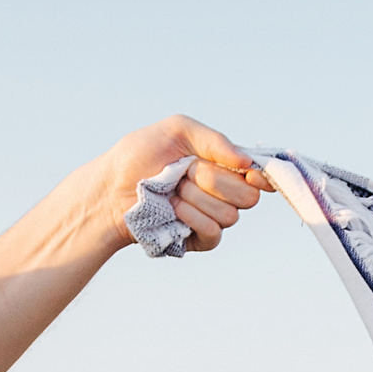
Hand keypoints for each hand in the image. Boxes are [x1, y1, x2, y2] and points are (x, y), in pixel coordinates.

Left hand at [101, 115, 272, 252]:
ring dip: (197, 199)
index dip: (261, 175)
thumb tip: (248, 162)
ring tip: (172, 191)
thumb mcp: (177, 131)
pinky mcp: (200, 240)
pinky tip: (173, 209)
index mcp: (220, 165)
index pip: (258, 174)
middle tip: (186, 173)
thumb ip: (215, 140)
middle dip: (216, 181)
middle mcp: (222, 193)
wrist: (110, 189)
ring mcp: (212, 217)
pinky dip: (193, 218)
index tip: (250, 172)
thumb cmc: (138, 156)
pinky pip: (214, 233)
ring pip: (231, 215)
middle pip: (248, 196)